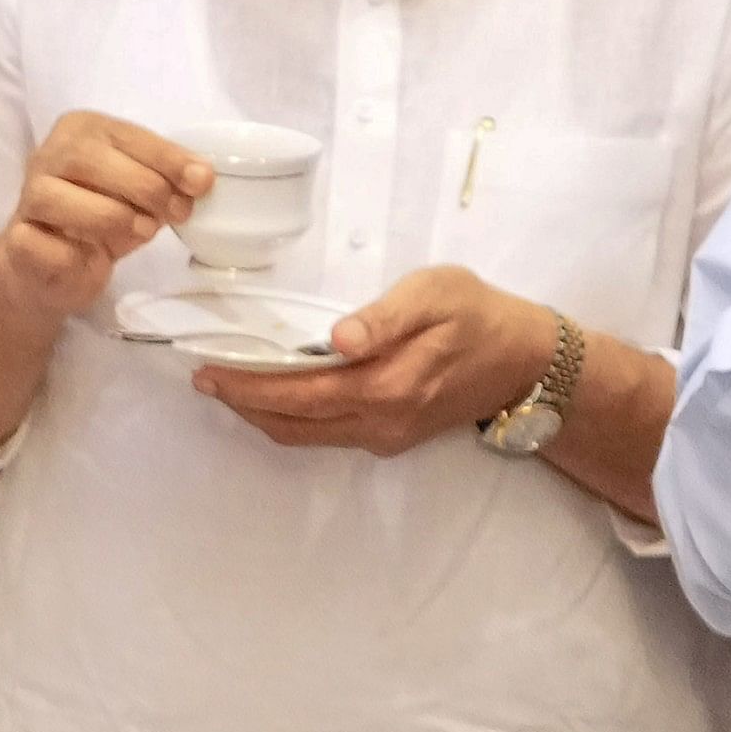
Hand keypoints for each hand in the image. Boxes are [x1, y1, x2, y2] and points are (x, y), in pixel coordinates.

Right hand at [0, 112, 210, 316]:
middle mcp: (47, 155)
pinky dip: (74, 253)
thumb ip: (166, 180)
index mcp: (80, 130)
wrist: (56, 268)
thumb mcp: (141, 193)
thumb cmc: (103, 219)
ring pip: (58, 197)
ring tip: (143, 231)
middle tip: (176, 211)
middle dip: (143, 185)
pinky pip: (42, 243)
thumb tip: (202, 177)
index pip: (124, 134)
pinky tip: (92, 257)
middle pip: (88, 157)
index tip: (201, 181)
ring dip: (110, 216)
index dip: (166, 157)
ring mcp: (27, 197)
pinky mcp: (17, 239)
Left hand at [192, 265, 557, 453]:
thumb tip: (338, 337)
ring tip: (229, 384)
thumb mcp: (437, 294)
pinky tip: (277, 391)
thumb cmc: (481, 315)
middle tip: (204, 377)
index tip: (208, 370)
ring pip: (306, 434)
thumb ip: (386, 316)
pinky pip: (326, 433)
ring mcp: (385, 435)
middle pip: (292, 423)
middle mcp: (380, 422)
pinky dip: (292, 416)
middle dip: (243, 402)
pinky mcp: (391, 437)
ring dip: (263, 413)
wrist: (526, 362)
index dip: (248, 386)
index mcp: (387, 386)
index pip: (299, 393)